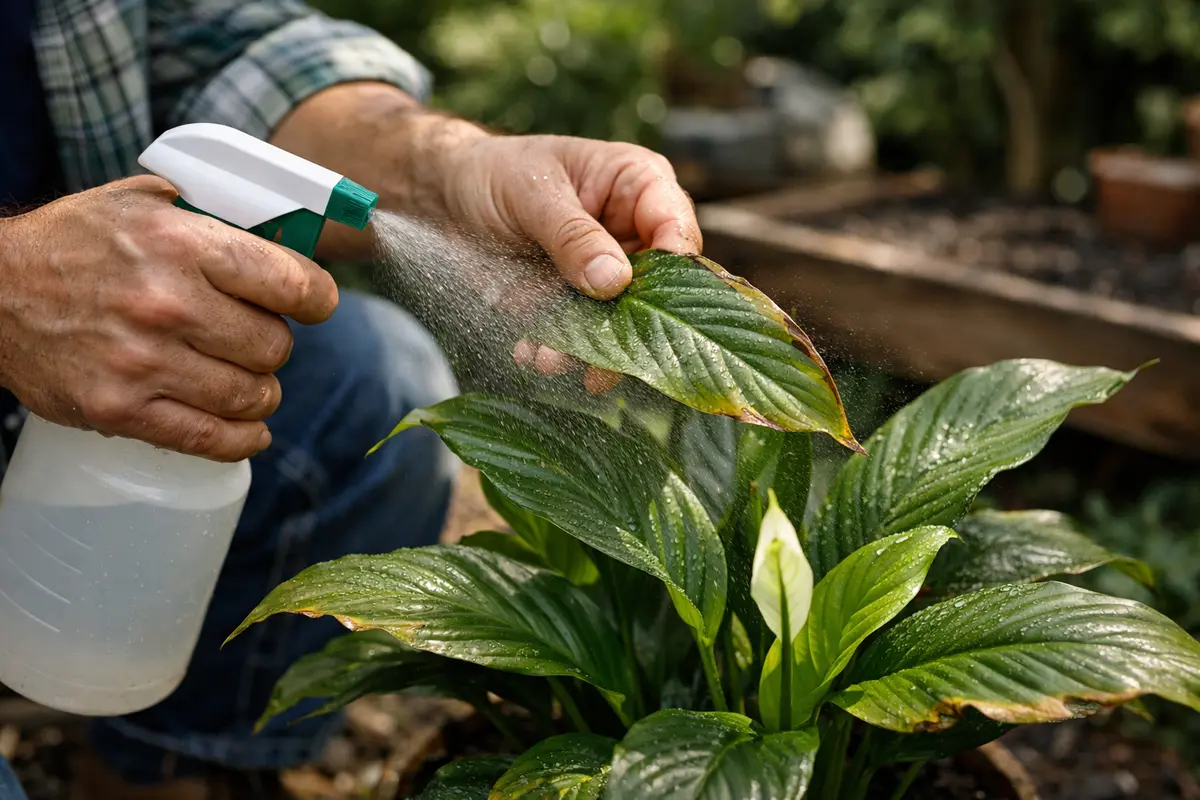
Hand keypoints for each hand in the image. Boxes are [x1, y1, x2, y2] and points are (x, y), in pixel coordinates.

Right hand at [0, 176, 338, 460]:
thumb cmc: (77, 241)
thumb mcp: (146, 202)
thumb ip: (218, 215)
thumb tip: (293, 232)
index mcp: (181, 243)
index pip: (292, 284)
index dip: (316, 299)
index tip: (313, 304)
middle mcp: (167, 304)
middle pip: (275, 346)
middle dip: (273, 344)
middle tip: (252, 338)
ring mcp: (143, 362)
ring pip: (251, 395)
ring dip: (259, 391)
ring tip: (245, 379)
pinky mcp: (121, 410)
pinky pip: (212, 439)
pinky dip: (242, 439)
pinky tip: (248, 429)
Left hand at [443, 134, 702, 391]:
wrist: (450, 196)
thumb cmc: (499, 171)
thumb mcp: (533, 194)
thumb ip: (573, 235)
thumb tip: (615, 280)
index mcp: (640, 185)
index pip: (677, 228)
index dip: (674, 268)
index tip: (642, 300)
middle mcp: (635, 234)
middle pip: (660, 290)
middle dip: (629, 326)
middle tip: (600, 360)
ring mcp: (610, 274)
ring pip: (624, 323)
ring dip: (591, 350)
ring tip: (549, 359)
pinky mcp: (580, 304)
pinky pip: (585, 338)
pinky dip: (560, 353)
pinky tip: (531, 351)